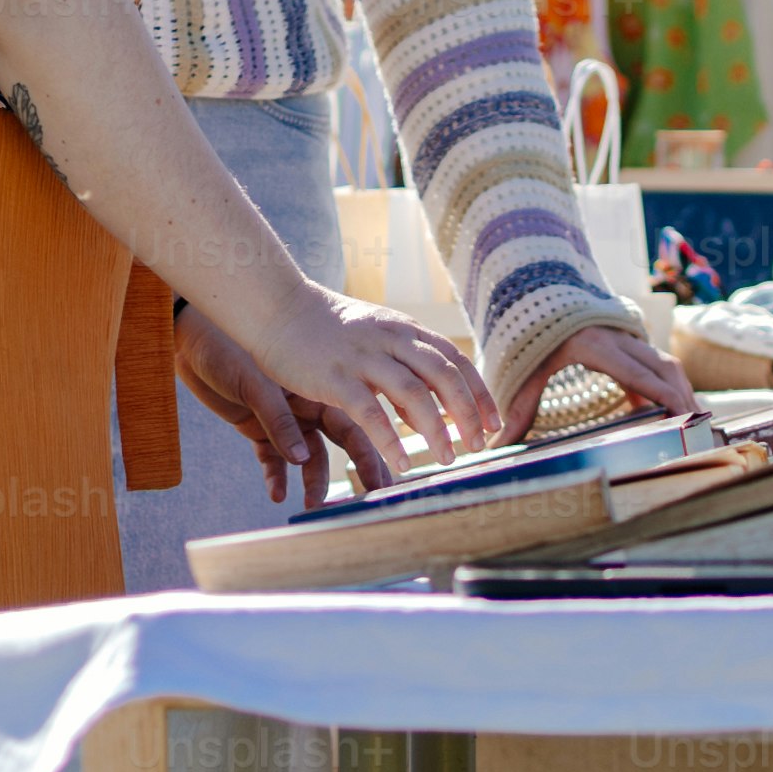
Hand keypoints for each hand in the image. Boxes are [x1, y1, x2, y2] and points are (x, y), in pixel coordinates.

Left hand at [171, 302, 352, 507]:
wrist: (193, 341)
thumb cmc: (229, 350)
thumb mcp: (256, 385)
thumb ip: (279, 422)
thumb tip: (302, 459)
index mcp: (317, 388)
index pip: (351, 424)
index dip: (367, 453)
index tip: (380, 480)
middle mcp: (306, 406)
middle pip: (337, 444)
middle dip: (352, 472)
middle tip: (363, 501)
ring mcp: (283, 420)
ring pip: (305, 457)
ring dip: (310, 481)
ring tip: (311, 505)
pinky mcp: (257, 429)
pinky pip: (271, 458)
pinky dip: (275, 475)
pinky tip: (276, 493)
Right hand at [228, 286, 488, 492]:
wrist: (277, 309)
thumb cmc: (327, 331)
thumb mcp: (376, 340)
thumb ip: (405, 370)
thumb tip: (432, 413)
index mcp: (405, 330)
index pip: (455, 360)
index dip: (479, 392)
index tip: (494, 422)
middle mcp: (391, 340)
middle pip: (444, 375)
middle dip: (467, 412)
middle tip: (479, 444)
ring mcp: (363, 358)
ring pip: (414, 394)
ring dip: (436, 430)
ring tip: (447, 459)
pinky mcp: (335, 378)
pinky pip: (370, 412)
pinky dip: (390, 439)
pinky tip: (401, 461)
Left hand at [508, 316, 694, 434]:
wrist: (544, 301)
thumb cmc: (536, 340)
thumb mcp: (526, 372)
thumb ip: (518, 407)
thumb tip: (498, 444)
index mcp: (595, 346)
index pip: (635, 372)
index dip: (661, 393)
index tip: (681, 412)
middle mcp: (620, 340)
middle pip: (662, 368)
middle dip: (682, 397)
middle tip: (697, 427)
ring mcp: (631, 341)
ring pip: (668, 366)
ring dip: (683, 393)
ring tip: (697, 422)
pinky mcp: (635, 346)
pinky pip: (662, 367)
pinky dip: (674, 389)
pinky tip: (680, 413)